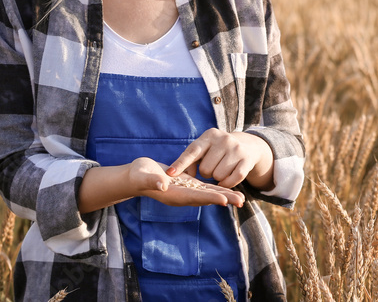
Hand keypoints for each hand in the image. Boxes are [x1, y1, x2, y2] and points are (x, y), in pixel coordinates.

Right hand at [127, 157, 243, 207]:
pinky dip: (217, 189)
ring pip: (208, 195)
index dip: (210, 198)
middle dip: (224, 199)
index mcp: (174, 195)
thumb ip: (152, 181)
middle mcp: (182, 196)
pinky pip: (205, 189)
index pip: (195, 197)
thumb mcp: (143, 176)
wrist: (136, 177)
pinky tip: (229, 190)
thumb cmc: (137, 175)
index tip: (225, 200)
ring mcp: (186, 192)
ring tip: (241, 198)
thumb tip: (163, 185)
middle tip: (242, 201)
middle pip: (206, 199)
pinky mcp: (188, 185)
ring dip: (224, 196)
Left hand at [167, 129, 274, 190]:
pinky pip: (232, 180)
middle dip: (206, 173)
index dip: (181, 164)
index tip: (170, 173)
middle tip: (212, 166)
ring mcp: (236, 149)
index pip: (192, 152)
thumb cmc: (216, 150)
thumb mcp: (204, 149)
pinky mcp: (246, 160)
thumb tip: (176, 174)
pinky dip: (227, 183)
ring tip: (221, 168)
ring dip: (217, 178)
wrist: (247, 146)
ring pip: (218, 176)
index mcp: (209, 136)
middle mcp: (223, 139)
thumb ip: (189, 161)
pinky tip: (227, 177)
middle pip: (205, 169)